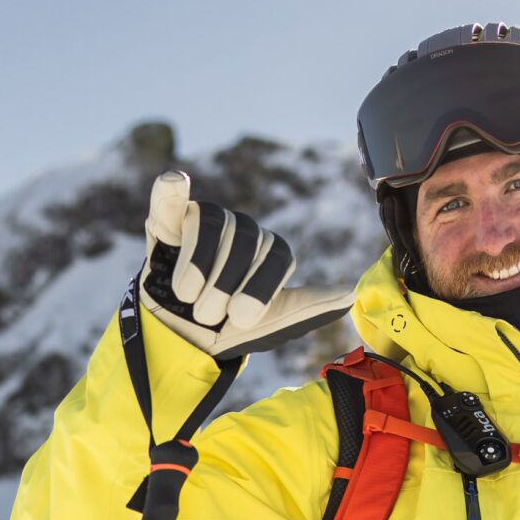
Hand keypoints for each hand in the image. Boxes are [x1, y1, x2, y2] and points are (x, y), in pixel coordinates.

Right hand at [138, 170, 351, 357]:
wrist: (182, 335)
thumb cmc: (232, 328)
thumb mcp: (273, 324)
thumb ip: (309, 308)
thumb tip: (350, 295)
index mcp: (272, 250)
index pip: (278, 255)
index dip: (259, 288)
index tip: (240, 320)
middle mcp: (243, 229)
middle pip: (246, 240)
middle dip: (225, 285)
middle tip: (209, 317)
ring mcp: (207, 220)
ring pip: (212, 224)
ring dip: (200, 266)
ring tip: (188, 297)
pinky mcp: (169, 220)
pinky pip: (171, 197)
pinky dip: (170, 189)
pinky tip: (176, 184)